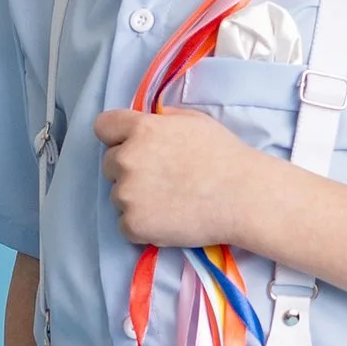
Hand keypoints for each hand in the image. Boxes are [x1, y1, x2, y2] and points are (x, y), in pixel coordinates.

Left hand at [94, 106, 276, 248]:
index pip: (103, 127)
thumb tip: (151, 120)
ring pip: (118, 196)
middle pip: (110, 164)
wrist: (243, 197)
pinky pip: (125, 224)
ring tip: (171, 202)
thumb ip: (164, 119)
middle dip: (130, 171)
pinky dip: (142, 225)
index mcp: (140, 129)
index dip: (117, 137)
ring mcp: (127, 194)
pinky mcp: (133, 224)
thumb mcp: (195, 121)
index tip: (133, 147)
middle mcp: (127, 159)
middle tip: (162, 180)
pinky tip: (168, 219)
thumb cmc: (225, 156)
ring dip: (136, 199)